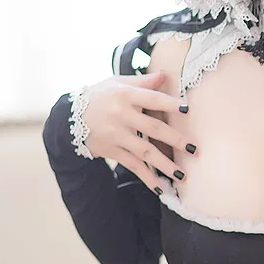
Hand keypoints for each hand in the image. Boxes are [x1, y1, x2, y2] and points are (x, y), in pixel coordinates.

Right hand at [76, 71, 195, 190]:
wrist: (69, 117)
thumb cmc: (100, 96)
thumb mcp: (117, 83)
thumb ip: (142, 81)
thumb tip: (165, 75)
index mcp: (125, 95)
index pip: (151, 99)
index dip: (169, 104)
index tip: (187, 110)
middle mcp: (121, 115)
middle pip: (152, 128)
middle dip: (174, 139)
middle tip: (194, 149)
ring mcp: (116, 135)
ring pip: (144, 151)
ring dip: (164, 164)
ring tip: (182, 175)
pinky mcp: (112, 151)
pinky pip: (133, 165)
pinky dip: (147, 177)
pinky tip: (162, 187)